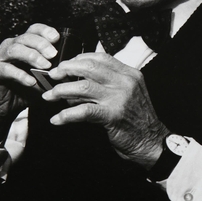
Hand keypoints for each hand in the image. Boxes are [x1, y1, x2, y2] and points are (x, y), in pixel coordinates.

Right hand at [0, 24, 59, 147]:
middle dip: (41, 44)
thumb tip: (71, 70)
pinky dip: (20, 74)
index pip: (34, 30)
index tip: (56, 38)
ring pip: (15, 49)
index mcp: (23, 44)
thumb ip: (53, 71)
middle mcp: (10, 47)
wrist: (5, 107)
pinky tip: (31, 81)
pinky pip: (6, 69)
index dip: (45, 31)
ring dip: (32, 56)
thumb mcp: (42, 78)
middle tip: (53, 54)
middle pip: (25, 37)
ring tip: (45, 65)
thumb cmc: (24, 90)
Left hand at [42, 53, 166, 167]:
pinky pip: (84, 111)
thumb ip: (108, 84)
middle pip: (89, 67)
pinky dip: (66, 115)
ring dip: (61, 90)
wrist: (152, 142)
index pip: (100, 57)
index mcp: (129, 74)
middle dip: (66, 69)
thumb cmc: (137, 120)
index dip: (79, 59)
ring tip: (49, 96)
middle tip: (52, 76)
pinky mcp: (113, 115)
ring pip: (83, 86)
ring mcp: (119, 98)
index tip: (65, 64)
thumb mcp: (128, 94)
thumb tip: (76, 82)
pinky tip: (57, 119)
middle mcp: (125, 82)